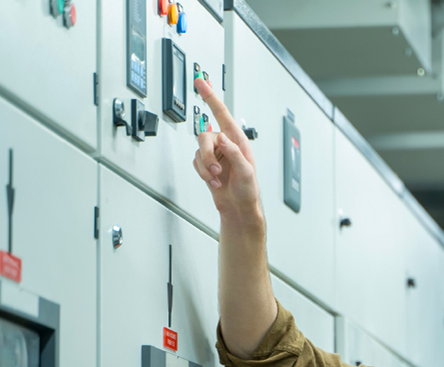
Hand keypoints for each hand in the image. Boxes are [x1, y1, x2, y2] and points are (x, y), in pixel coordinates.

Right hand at [191, 78, 262, 229]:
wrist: (238, 208)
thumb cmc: (248, 190)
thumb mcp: (246, 171)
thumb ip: (234, 153)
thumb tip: (222, 138)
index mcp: (237, 140)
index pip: (222, 113)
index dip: (210, 97)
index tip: (201, 82)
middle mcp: (225, 144)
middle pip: (204, 136)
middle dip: (207, 156)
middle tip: (216, 170)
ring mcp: (215, 155)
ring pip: (198, 151)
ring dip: (206, 168)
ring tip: (217, 179)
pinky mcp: (207, 165)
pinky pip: (196, 163)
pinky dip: (203, 174)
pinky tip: (214, 182)